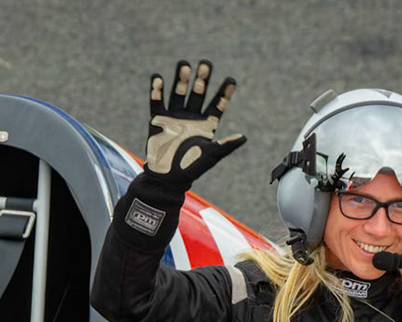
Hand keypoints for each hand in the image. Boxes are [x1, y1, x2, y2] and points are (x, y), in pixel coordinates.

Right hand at [144, 59, 243, 189]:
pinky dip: (157, 91)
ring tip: (184, 64)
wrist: (167, 178)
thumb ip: (226, 145)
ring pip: (179, 93)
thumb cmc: (191, 168)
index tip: (231, 80)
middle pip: (198, 93)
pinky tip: (158, 78)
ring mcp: (174, 116)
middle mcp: (191, 117)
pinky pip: (157, 102)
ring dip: (181, 80)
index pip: (217, 105)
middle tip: (206, 64)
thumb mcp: (211, 156)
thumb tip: (244, 137)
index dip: (224, 93)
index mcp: (206, 124)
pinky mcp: (158, 120)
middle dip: (202, 79)